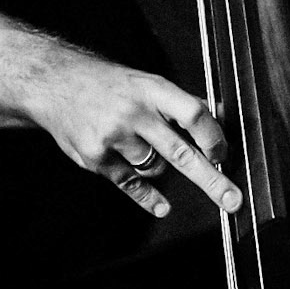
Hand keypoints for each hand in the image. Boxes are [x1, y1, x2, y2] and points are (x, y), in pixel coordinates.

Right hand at [33, 63, 241, 219]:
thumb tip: (220, 116)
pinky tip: (162, 206)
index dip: (213, 137)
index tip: (223, 154)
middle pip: (181, 151)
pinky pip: (131, 184)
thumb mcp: (147, 83)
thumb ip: (182, 103)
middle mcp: (134, 112)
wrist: (56, 84)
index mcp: (152, 89)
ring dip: (158, 166)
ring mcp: (113, 137)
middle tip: (233, 200)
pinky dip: (148, 196)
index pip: (193, 114)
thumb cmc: (109, 84)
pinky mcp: (96, 158)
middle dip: (212, 179)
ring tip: (139, 144)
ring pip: (156, 168)